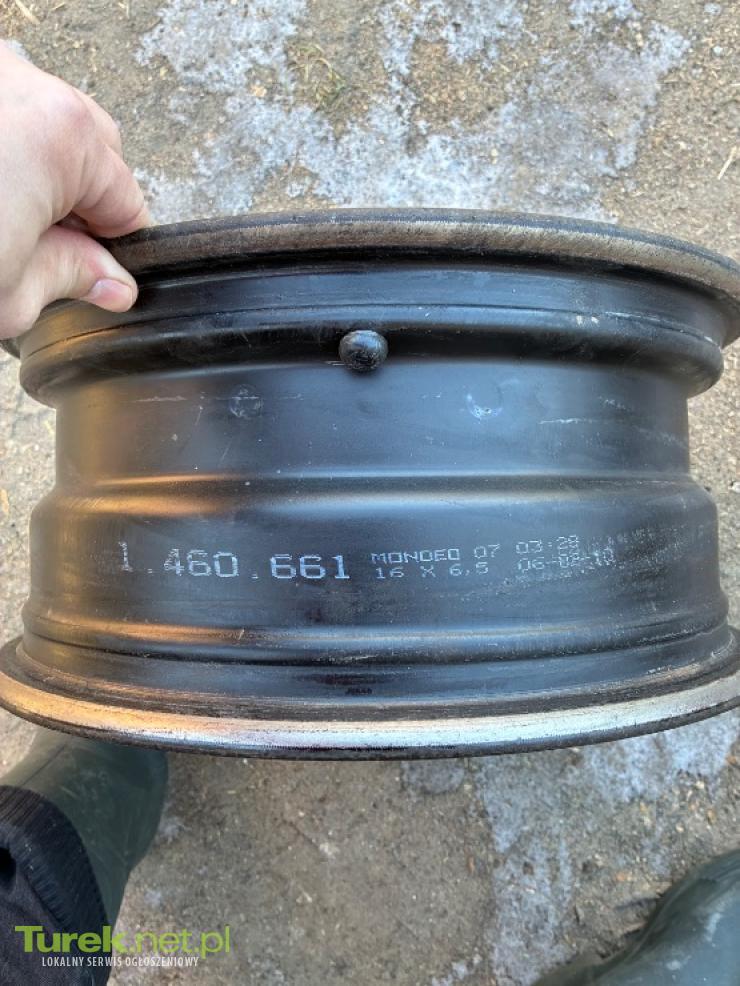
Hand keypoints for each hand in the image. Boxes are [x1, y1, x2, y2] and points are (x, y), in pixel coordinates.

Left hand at [0, 42, 149, 338]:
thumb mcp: (8, 294)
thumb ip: (72, 280)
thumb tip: (112, 285)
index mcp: (62, 135)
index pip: (128, 204)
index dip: (119, 252)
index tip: (99, 278)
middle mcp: (26, 84)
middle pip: (90, 153)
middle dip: (76, 203)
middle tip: (39, 254)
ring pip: (43, 125)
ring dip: (34, 172)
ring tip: (3, 224)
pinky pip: (7, 112)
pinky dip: (5, 149)